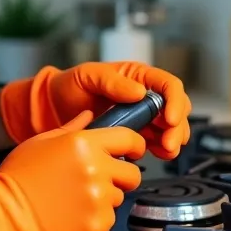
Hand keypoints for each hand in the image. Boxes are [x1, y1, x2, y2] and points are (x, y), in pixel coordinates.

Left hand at [0, 62, 191, 159]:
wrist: (54, 107)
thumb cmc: (70, 85)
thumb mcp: (89, 76)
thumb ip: (112, 83)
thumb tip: (138, 92)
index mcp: (137, 76)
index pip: (169, 85)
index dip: (175, 102)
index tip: (169, 119)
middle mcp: (144, 94)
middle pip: (176, 108)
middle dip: (177, 126)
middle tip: (168, 143)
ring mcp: (141, 115)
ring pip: (170, 127)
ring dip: (172, 140)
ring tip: (164, 151)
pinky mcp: (135, 133)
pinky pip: (156, 141)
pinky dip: (161, 149)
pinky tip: (157, 154)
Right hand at [0, 111, 144, 230]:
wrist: (5, 216)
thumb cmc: (18, 177)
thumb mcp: (42, 141)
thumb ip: (72, 128)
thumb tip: (89, 116)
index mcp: (84, 143)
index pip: (130, 140)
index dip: (134, 146)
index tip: (131, 152)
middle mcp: (96, 168)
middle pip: (132, 173)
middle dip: (120, 175)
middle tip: (98, 179)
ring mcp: (98, 198)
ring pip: (120, 196)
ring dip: (106, 196)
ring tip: (77, 197)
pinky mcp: (97, 224)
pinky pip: (109, 218)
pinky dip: (96, 217)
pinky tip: (74, 213)